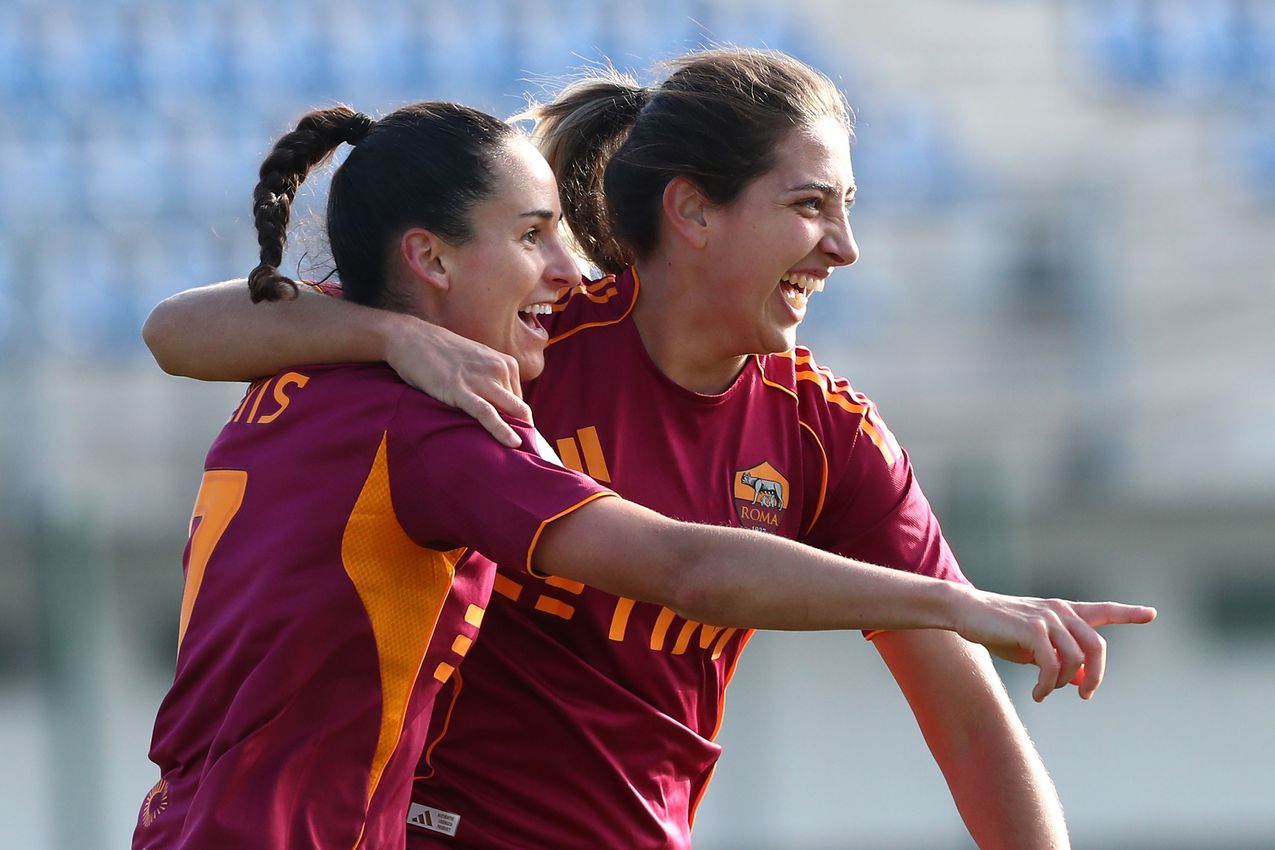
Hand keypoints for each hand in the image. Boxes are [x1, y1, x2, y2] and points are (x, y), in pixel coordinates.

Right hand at [382, 317, 531, 446]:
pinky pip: (487, 414)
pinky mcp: (461, 391)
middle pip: (520, 409)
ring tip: (523, 457)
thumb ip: (490, 380)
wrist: (412, 338)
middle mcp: (499, 369)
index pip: (519, 401)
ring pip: (511, 412)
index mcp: (506, 363)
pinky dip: (502, 430)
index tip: (517, 439)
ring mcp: (481, 379)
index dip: (517, 422)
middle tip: (525, 454)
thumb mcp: (476, 362)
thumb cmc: (442, 354)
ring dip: (518, 434)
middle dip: (524, 431)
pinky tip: (513, 444)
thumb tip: (500, 407)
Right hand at [952, 587, 1156, 702]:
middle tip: (1085, 695)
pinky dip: (1048, 685)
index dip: (1129, 613)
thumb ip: (1060, 660)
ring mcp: (1047, 618)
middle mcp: (1060, 611)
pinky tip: (1038, 693)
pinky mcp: (1032, 628)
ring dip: (1065, 684)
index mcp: (1063, 611)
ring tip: (1046, 691)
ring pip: (1076, 660)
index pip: (1103, 611)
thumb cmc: (1000, 630)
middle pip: (1097, 647)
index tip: (1151, 614)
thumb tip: (1082, 682)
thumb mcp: (1034, 648)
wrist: (966, 611)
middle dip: (1097, 676)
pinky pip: (1052, 665)